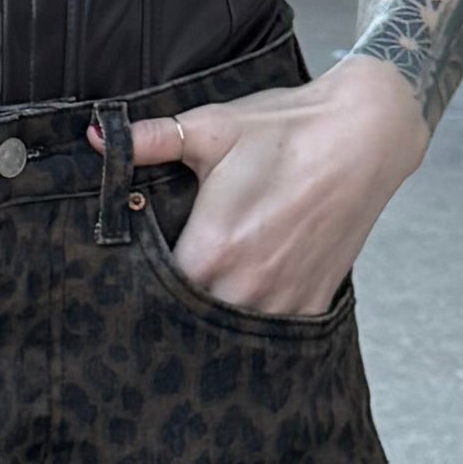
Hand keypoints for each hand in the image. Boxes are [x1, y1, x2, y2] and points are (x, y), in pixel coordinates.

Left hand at [127, 56, 426, 317]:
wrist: (366, 135)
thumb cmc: (287, 130)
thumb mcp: (210, 128)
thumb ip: (148, 140)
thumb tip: (97, 137)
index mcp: (212, 250)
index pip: (154, 294)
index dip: (137, 290)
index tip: (127, 281)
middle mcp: (246, 286)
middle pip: (190, 321)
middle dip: (173, 311)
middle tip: (157, 298)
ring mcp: (284, 299)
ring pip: (232, 335)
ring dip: (214, 323)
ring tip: (202, 301)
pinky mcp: (314, 301)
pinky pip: (274, 334)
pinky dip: (256, 325)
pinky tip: (243, 304)